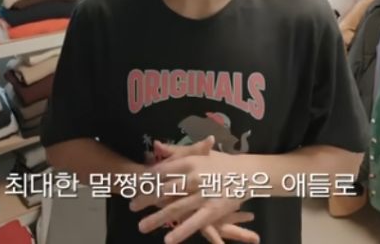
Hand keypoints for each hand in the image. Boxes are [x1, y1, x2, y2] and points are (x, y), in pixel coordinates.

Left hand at [134, 136, 258, 242]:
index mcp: (190, 162)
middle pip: (164, 190)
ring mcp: (203, 195)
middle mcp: (194, 178)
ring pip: (176, 208)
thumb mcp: (199, 153)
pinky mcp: (213, 210)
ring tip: (141, 226)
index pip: (162, 171)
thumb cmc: (221, 162)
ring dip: (157, 218)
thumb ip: (176, 151)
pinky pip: (194, 223)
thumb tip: (156, 146)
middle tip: (132, 206)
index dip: (146, 180)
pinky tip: (168, 240)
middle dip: (146, 199)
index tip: (134, 185)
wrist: (248, 173)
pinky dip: (181, 232)